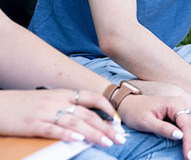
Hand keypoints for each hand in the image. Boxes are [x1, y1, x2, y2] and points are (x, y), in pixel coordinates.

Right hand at [0, 89, 123, 147]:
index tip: (117, 121)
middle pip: (88, 114)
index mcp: (63, 94)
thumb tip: (86, 120)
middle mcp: (57, 101)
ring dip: (94, 133)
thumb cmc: (23, 104)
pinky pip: (53, 129)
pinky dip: (67, 135)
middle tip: (121, 138)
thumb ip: (66, 106)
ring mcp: (46, 112)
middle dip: (107, 126)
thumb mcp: (48, 99)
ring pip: (76, 123)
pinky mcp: (33, 124)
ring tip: (107, 142)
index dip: (108, 108)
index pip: (92, 98)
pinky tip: (79, 140)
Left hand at [118, 94, 190, 159]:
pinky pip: (189, 124)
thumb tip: (180, 136)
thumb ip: (163, 129)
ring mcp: (181, 107)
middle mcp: (181, 103)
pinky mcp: (179, 112)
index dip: (189, 141)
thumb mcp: (146, 122)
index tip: (189, 155)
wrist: (129, 104)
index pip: (186, 124)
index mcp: (174, 104)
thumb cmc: (135, 112)